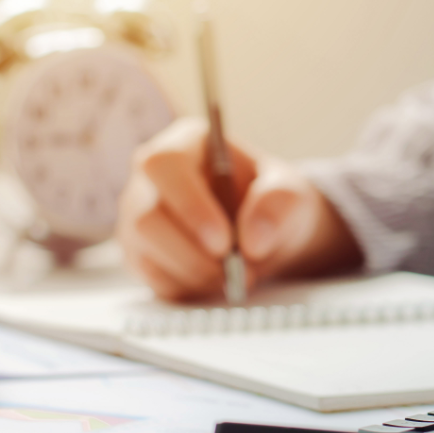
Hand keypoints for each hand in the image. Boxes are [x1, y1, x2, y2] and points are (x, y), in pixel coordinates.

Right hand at [117, 117, 362, 300]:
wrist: (272, 233)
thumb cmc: (275, 202)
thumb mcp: (292, 195)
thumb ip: (278, 205)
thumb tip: (253, 241)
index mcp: (187, 144)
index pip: (164, 164)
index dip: (188, 205)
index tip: (224, 242)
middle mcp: (153, 179)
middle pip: (146, 216)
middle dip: (194, 253)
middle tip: (238, 271)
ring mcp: (141, 217)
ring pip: (145, 252)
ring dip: (195, 273)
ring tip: (238, 278)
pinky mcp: (142, 255)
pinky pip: (153, 279)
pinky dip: (190, 288)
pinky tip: (219, 281)